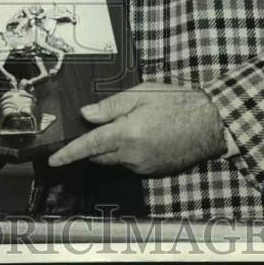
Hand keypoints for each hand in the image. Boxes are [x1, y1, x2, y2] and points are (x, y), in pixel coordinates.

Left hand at [47, 82, 226, 173]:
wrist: (210, 124)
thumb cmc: (177, 103)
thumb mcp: (141, 94)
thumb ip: (111, 106)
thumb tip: (86, 114)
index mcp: (126, 134)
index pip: (89, 146)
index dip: (69, 153)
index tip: (53, 160)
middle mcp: (131, 155)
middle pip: (98, 155)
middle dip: (91, 145)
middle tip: (97, 126)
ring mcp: (143, 166)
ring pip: (114, 160)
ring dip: (111, 147)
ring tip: (129, 125)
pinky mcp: (152, 171)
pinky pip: (129, 163)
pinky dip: (126, 152)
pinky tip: (142, 135)